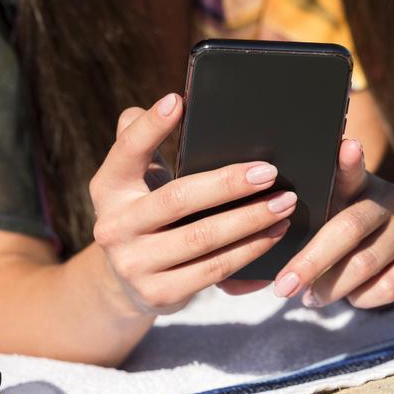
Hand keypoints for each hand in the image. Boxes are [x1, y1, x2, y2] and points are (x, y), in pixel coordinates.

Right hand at [90, 94, 296, 314]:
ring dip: (250, 220)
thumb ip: (141, 140)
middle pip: (178, 199)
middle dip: (229, 184)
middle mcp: (113, 227)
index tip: (179, 100)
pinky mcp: (159, 293)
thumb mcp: (135, 179)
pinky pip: (215, 270)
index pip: (127, 151)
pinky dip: (250, 251)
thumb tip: (164, 104)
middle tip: (270, 172)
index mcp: (109, 188)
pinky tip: (275, 234)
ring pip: (202, 239)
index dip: (151, 127)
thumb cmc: (147, 212)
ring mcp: (134, 264)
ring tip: (284, 203)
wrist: (127, 282)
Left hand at [272, 139, 393, 308]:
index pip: (351, 169)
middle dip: (311, 261)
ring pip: (365, 262)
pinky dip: (360, 298)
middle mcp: (389, 199)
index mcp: (358, 184)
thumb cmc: (347, 237)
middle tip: (284, 286)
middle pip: (348, 227)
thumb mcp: (327, 222)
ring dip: (331, 287)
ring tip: (310, 298)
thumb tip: (249, 262)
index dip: (348, 160)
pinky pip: (387, 286)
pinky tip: (350, 297)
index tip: (346, 147)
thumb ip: (302, 225)